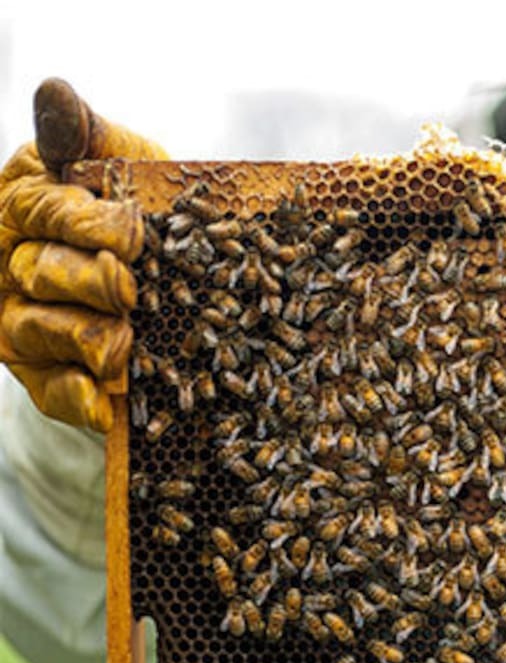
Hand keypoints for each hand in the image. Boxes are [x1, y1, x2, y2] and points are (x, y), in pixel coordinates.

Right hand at [0, 78, 166, 431]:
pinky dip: (78, 398)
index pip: (44, 210)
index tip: (130, 230)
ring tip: (126, 342)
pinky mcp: (40, 371)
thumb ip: (86, 134)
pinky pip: (51, 390)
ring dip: (87, 338)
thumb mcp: (121, 159)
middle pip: (42, 273)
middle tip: (130, 287)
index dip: (84, 221)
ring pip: (43, 330)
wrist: (166, 269)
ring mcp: (20, 319)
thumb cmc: (136, 200)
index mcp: (25, 202)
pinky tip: (105, 407)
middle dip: (89, 281)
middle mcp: (11, 261)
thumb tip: (53, 90)